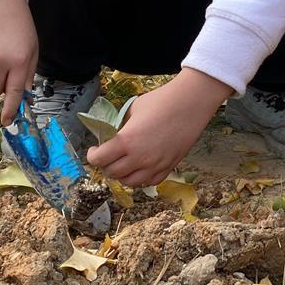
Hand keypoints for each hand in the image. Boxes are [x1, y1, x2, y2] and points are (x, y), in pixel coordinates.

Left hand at [86, 69, 231, 186]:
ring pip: (130, 182)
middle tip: (108, 156)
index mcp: (126, 142)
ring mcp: (155, 166)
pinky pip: (149, 182)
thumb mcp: (133, 109)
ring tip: (124, 164)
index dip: (93, 155)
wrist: (191, 104)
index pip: (99, 159)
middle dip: (106, 165)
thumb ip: (121, 126)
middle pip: (112, 173)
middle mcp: (139, 158)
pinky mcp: (168, 167)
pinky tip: (141, 167)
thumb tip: (114, 134)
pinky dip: (141, 178)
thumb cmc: (161, 101)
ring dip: (122, 175)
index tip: (95, 149)